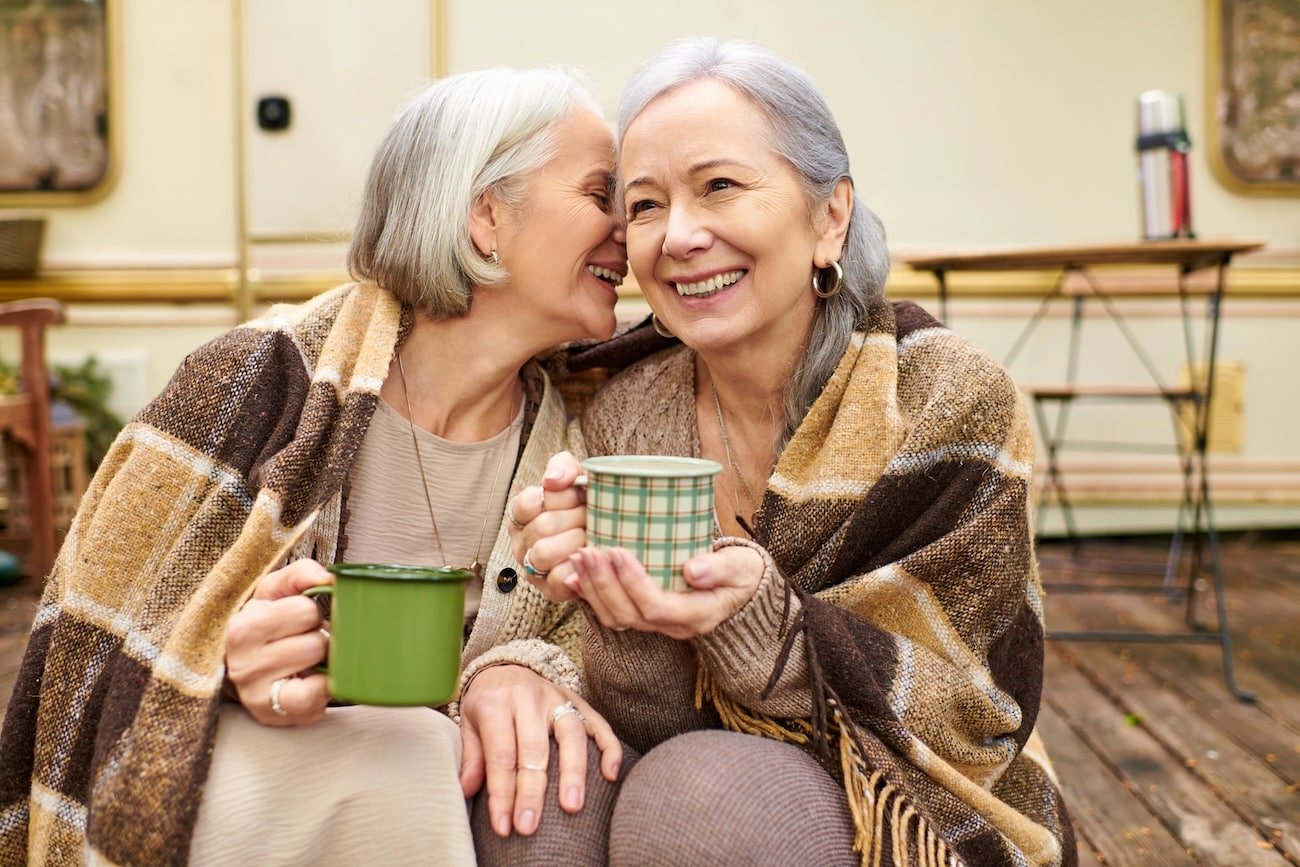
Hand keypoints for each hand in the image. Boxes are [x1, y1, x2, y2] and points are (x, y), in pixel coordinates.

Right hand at [224, 559, 331, 725]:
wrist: (250, 668)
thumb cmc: (270, 625)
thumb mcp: (278, 592)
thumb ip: (303, 574)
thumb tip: (329, 578)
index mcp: (243, 624)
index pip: (305, 610)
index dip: (312, 613)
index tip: (300, 620)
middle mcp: (242, 659)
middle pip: (315, 641)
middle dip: (319, 638)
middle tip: (305, 642)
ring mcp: (254, 691)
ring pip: (317, 667)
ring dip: (322, 662)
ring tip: (307, 661)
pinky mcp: (271, 714)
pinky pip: (312, 698)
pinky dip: (322, 689)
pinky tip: (313, 681)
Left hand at [459, 664, 620, 836]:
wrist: (506, 666)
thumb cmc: (487, 704)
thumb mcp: (468, 723)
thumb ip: (472, 756)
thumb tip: (467, 790)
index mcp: (496, 702)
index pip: (501, 754)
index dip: (502, 793)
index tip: (503, 826)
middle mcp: (529, 697)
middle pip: (534, 748)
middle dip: (532, 791)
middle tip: (529, 825)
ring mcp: (558, 697)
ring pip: (571, 734)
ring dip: (573, 772)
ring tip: (572, 806)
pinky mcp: (579, 700)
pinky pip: (599, 723)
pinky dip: (609, 748)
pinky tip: (611, 775)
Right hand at [506, 451, 587, 601]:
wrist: (611, 536)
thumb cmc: (587, 507)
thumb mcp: (576, 478)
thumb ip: (563, 467)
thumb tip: (552, 481)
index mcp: (522, 514)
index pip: (528, 502)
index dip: (559, 498)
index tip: (578, 495)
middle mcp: (521, 541)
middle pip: (541, 527)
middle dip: (575, 518)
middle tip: (592, 515)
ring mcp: (533, 568)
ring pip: (543, 553)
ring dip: (575, 541)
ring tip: (591, 535)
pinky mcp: (551, 590)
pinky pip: (558, 579)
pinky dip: (577, 566)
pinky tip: (590, 554)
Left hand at [567, 546, 765, 639]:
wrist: (742, 588)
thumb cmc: (742, 573)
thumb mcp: (741, 567)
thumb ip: (719, 567)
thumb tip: (693, 570)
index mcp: (697, 615)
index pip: (656, 607)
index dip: (632, 582)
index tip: (618, 550)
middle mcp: (673, 626)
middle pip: (628, 615)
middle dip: (603, 583)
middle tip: (587, 550)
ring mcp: (657, 624)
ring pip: (615, 617)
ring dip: (592, 588)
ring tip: (578, 556)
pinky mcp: (645, 615)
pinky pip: (611, 612)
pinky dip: (589, 595)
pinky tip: (573, 575)